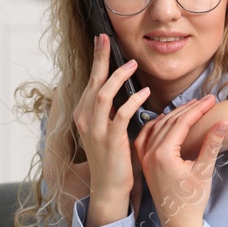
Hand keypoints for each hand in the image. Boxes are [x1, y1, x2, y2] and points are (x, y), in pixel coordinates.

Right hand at [74, 34, 148, 226]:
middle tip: (105, 38)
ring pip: (103, 94)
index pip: (89, 82)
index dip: (96, 61)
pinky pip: (120, 115)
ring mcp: (95, 131)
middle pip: (92, 82)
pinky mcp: (110, 141)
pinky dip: (132, 101)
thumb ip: (108, 111)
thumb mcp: (105, 130)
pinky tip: (144, 93)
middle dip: (100, 58)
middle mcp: (84, 120)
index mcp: (83, 115)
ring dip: (118, 77)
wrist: (109, 188)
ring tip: (132, 64)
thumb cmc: (112, 158)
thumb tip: (118, 90)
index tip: (102, 41)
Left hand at [133, 95, 227, 226]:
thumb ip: (211, 144)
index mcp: (163, 155)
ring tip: (190, 107)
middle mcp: (149, 154)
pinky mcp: (144, 164)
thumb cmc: (192, 200)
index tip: (212, 99)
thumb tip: (223, 122)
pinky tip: (165, 120)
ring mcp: (144, 159)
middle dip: (188, 109)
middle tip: (204, 100)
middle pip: (169, 122)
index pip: (181, 123)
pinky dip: (156, 125)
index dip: (198, 109)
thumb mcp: (204, 171)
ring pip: (156, 127)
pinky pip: (146, 137)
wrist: (178, 223)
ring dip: (173, 115)